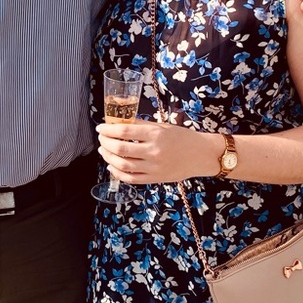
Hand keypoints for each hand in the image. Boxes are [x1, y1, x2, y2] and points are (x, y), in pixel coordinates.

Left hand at [96, 120, 220, 183]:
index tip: (100, 128)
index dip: (108, 129)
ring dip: (108, 157)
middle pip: (120, 148)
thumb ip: (141, 125)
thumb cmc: (183, 138)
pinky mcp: (155, 179)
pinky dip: (118, 173)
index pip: (124, 131)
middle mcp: (154, 151)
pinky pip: (131, 178)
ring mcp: (154, 167)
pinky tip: (112, 166)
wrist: (201, 155)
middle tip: (101, 139)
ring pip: (122, 165)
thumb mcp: (163, 126)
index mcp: (156, 134)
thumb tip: (119, 122)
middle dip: (105, 143)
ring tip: (104, 151)